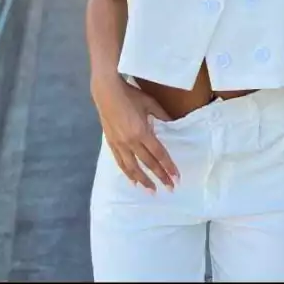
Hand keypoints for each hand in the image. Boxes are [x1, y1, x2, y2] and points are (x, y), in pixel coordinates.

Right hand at [91, 75, 179, 191]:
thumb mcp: (150, 103)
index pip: (158, 153)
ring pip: (133, 167)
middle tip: (170, 188)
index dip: (168, 166)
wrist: (107, 92)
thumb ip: (162, 115)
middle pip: (148, 163)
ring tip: (152, 191)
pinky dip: (127, 173)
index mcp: (142, 132)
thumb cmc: (130, 95)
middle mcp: (131, 142)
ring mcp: (119, 144)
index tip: (176, 177)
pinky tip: (133, 181)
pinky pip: (120, 162)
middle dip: (160, 176)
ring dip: (143, 180)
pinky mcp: (111, 144)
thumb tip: (173, 124)